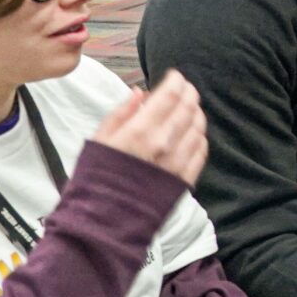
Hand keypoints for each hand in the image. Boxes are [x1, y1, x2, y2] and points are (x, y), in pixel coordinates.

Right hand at [91, 72, 206, 188]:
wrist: (103, 220)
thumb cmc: (95, 178)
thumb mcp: (99, 140)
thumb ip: (121, 113)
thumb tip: (140, 92)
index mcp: (140, 131)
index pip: (169, 95)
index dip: (176, 81)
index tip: (175, 76)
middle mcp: (163, 144)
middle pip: (188, 108)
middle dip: (189, 93)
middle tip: (186, 88)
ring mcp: (177, 163)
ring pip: (199, 128)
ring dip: (197, 113)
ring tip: (190, 108)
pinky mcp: (185, 179)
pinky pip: (201, 152)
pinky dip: (200, 137)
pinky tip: (193, 133)